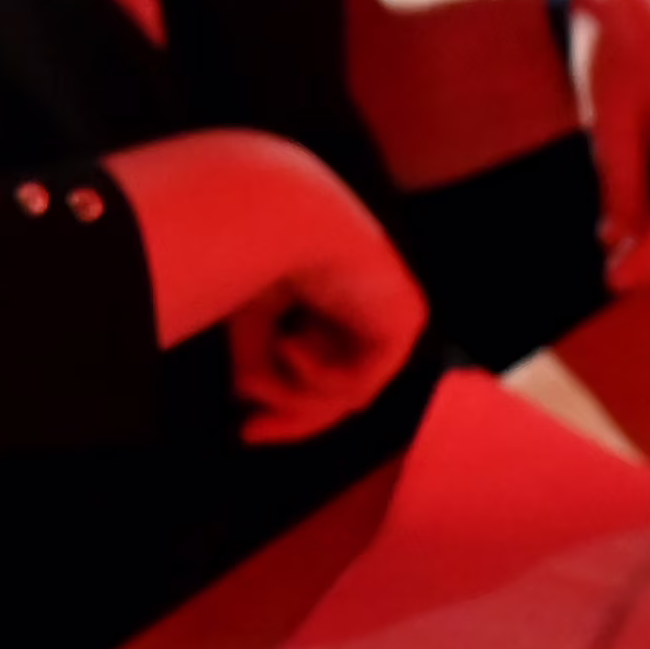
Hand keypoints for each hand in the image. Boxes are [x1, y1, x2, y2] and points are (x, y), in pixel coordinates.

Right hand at [224, 241, 429, 445]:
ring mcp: (392, 317)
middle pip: (337, 392)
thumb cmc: (256, 256)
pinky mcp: (404, 324)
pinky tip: (290, 343)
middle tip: (250, 432)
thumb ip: (260, 366)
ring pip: (346, 395)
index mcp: (339, 303)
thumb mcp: (251, 324)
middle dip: (291, 416)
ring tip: (253, 373)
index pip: (322, 370)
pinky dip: (318, 377)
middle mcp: (372, 310)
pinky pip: (362, 383)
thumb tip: (250, 404)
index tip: (246, 427)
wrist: (279, 216)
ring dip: (293, 395)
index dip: (284, 404)